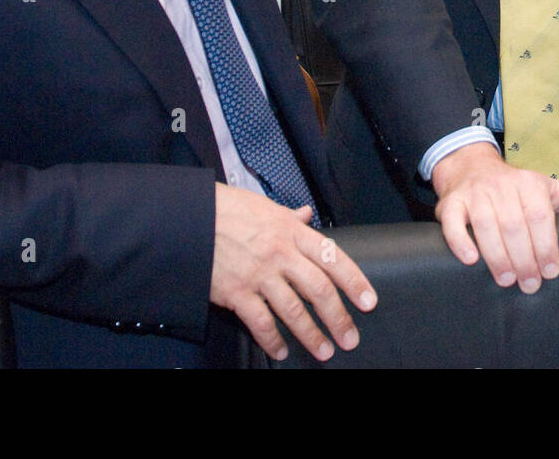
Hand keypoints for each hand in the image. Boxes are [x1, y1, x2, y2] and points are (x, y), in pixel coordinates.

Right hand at [209, 183, 376, 361]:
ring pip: (293, 310)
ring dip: (311, 334)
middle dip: (338, 317)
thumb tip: (306, 215)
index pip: (332, 257)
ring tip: (324, 351)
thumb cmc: (227, 209)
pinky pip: (260, 322)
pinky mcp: (237, 293)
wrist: (190, 218)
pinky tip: (281, 351)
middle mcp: (280, 254)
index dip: (354, 281)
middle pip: (318, 289)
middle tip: (350, 337)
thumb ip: (289, 217)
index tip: (368, 301)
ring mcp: (259, 275)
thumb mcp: (264, 206)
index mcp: (291, 232)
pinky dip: (272, 340)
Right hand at [432, 143, 558, 292]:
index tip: (552, 271)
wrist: (470, 167)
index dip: (546, 245)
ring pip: (486, 225)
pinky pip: (453, 222)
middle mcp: (501, 186)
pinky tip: (470, 260)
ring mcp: (474, 194)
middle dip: (524, 259)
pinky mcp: (451, 203)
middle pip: (514, 225)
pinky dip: (460, 241)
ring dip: (497, 256)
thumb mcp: (548, 188)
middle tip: (530, 284)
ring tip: (507, 279)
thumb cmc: (515, 186)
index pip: (540, 216)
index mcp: (528, 184)